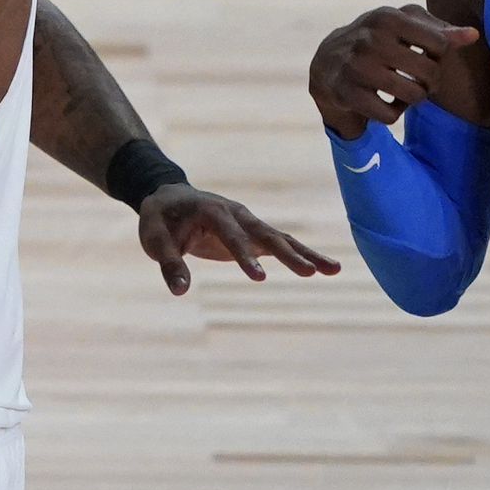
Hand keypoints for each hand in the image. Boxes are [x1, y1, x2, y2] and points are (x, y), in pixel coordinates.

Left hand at [133, 183, 343, 295]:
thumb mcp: (154, 239)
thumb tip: (180, 290)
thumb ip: (169, 263)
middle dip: (288, 254)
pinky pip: (282, 245)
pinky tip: (326, 268)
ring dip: (306, 253)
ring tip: (335, 270)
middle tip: (311, 273)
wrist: (170, 199)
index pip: (230, 235)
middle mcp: (236, 213)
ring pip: (281, 238)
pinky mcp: (254, 235)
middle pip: (266, 234)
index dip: (244, 256)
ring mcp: (249, 223)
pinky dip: (302, 255)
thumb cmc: (160, 219)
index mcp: (212, 211)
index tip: (259, 278)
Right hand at [309, 5, 480, 138]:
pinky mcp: (348, 94)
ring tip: (401, 89)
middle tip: (415, 78)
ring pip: (414, 96)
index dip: (438, 55)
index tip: (423, 54)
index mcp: (387, 17)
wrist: (327, 62)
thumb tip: (473, 35)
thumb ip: (439, 30)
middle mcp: (371, 40)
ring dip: (413, 98)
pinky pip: (390, 116)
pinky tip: (382, 101)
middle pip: (430, 73)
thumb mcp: (403, 26)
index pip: (440, 44)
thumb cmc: (376, 39)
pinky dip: (391, 113)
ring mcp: (358, 67)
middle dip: (429, 81)